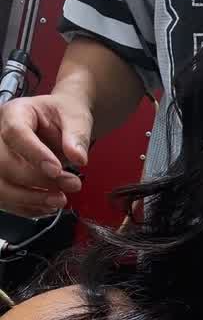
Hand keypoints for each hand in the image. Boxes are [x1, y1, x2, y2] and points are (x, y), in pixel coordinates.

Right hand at [0, 93, 90, 217]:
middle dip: (37, 181)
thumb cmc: (65, 115)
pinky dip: (27, 207)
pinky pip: (5, 198)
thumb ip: (77, 136)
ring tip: (60, 201)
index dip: (34, 154)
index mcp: (15, 113)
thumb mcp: (76, 117)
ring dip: (30, 199)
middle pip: (3, 163)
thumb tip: (79, 158)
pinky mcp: (3, 177)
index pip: (15, 134)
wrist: (61, 121)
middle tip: (72, 185)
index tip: (57, 170)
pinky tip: (49, 206)